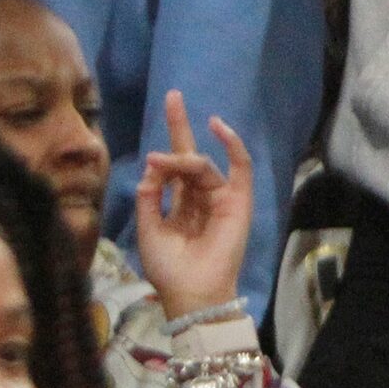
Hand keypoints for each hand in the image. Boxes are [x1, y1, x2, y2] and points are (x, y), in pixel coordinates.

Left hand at [133, 92, 252, 319]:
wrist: (191, 292)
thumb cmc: (169, 268)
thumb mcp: (149, 228)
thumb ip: (150, 195)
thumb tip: (154, 164)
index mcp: (179, 204)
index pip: (172, 168)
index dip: (163, 151)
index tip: (150, 151)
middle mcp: (200, 196)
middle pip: (189, 155)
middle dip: (180, 125)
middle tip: (172, 95)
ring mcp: (221, 197)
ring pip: (202, 165)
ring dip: (183, 158)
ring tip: (167, 161)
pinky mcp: (239, 200)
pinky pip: (240, 166)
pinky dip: (232, 145)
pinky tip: (218, 127)